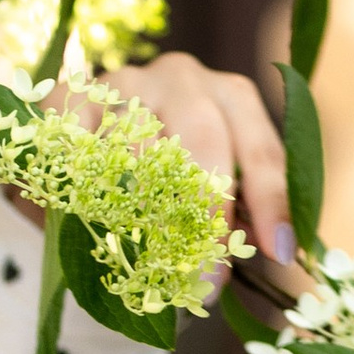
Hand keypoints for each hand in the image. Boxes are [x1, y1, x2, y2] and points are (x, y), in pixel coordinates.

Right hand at [74, 53, 294, 269]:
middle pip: (204, 137)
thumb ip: (241, 208)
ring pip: (143, 145)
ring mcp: (127, 82)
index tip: (278, 251)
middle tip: (210, 275)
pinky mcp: (75, 94)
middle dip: (210, 212)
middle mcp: (184, 78)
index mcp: (232, 97)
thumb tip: (270, 248)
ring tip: (158, 263)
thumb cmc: (169, 171)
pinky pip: (85, 141)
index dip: (272, 202)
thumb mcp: (213, 184)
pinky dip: (92, 178)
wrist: (92, 138)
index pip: (261, 149)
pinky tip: (95, 211)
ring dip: (151, 211)